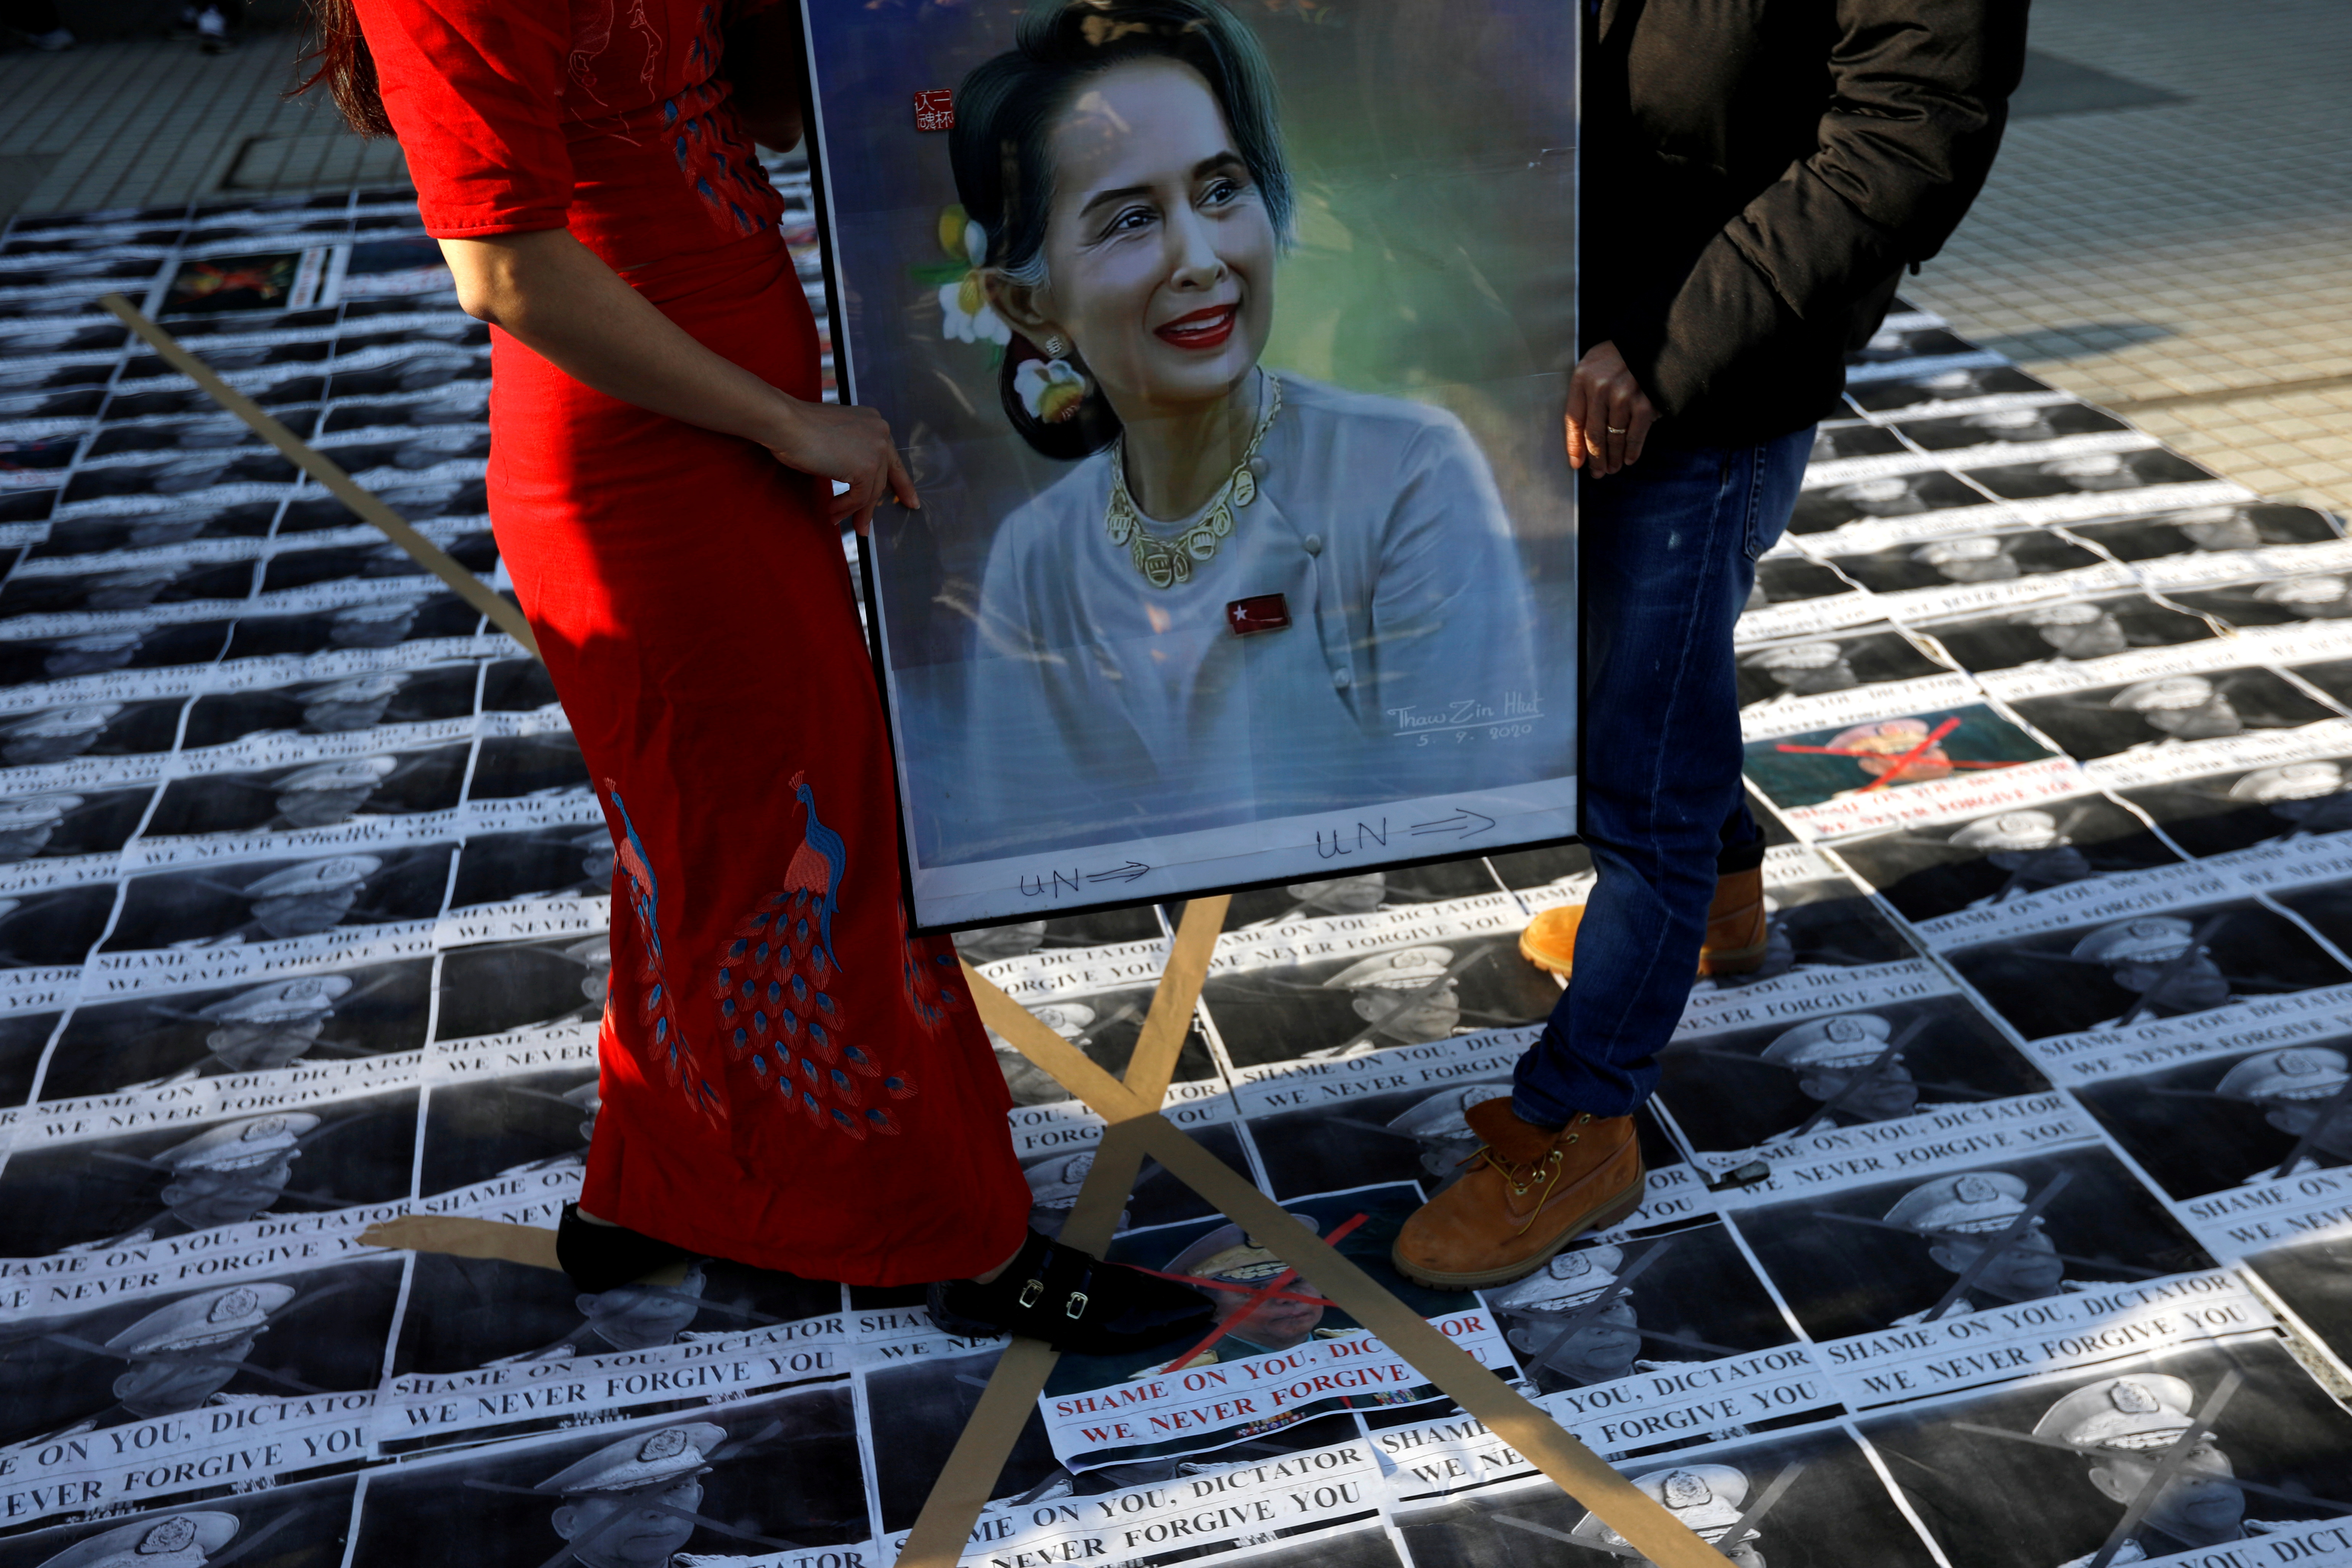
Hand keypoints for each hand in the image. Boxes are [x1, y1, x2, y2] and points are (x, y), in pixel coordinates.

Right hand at [763, 397, 920, 533]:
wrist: (786, 423)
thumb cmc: (799, 428)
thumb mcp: (834, 437)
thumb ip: (851, 451)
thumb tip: (854, 475)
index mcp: (874, 422)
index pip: (892, 457)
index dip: (901, 482)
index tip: (910, 499)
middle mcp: (880, 433)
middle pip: (883, 478)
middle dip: (875, 505)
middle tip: (868, 525)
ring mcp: (875, 450)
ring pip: (871, 492)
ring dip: (853, 510)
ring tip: (837, 519)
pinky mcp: (865, 468)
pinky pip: (859, 498)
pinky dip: (844, 508)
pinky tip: (831, 512)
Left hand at [1564, 341, 1657, 477]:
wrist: (1656, 340)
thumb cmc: (1621, 354)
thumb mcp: (1595, 363)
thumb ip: (1586, 390)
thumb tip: (1581, 430)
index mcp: (1583, 377)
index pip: (1573, 419)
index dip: (1574, 445)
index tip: (1576, 463)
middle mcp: (1600, 388)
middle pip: (1593, 434)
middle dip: (1595, 458)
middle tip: (1597, 472)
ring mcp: (1623, 397)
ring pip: (1613, 438)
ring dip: (1613, 458)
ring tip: (1612, 468)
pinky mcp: (1644, 404)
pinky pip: (1635, 436)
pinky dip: (1632, 451)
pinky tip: (1629, 459)